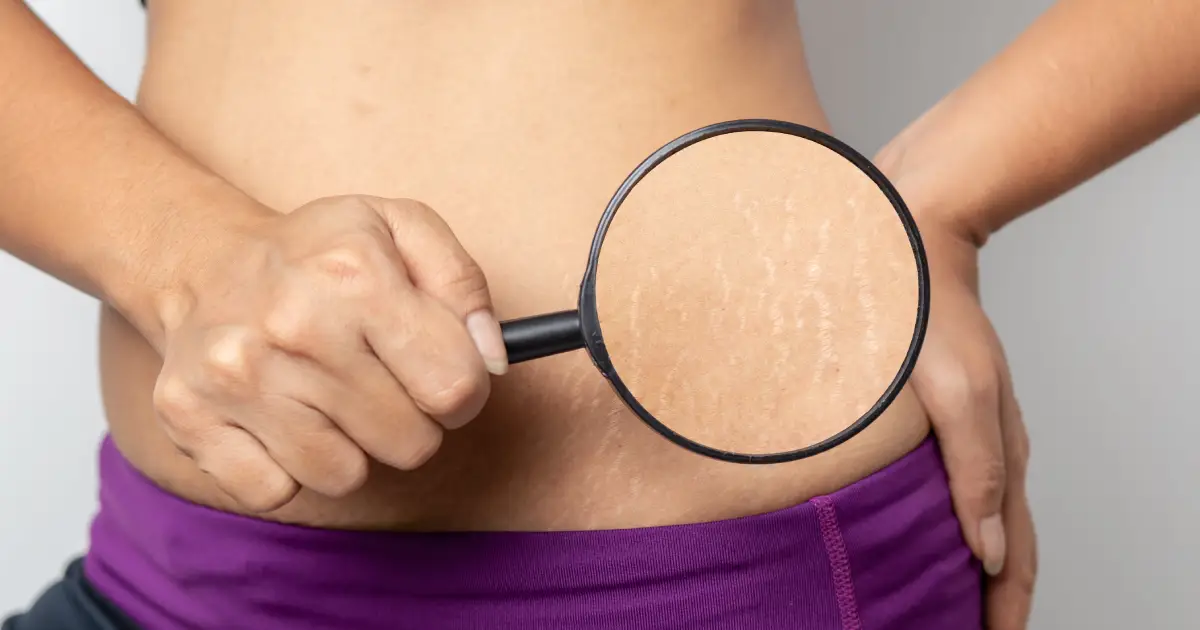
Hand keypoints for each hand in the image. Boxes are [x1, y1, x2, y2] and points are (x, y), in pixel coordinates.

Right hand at [150, 195, 508, 511]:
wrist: (202, 261)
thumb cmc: (320, 255)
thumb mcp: (403, 230)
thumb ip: (463, 287)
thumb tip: (491, 360)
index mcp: (355, 273)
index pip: (455, 388)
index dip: (464, 390)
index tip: (442, 376)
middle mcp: (293, 326)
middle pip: (409, 443)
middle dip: (410, 420)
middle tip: (380, 381)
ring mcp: (236, 377)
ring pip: (345, 477)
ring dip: (350, 447)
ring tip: (328, 396)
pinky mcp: (190, 419)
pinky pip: (276, 493)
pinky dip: (286, 467)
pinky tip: (282, 417)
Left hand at [908, 211, 1036, 628]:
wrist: (914, 249)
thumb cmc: (930, 318)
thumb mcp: (957, 394)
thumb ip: (974, 472)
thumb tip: (987, 553)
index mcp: (1000, 456)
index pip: (1012, 556)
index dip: (1006, 609)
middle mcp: (993, 453)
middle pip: (1006, 549)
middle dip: (997, 603)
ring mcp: (975, 436)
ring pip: (986, 524)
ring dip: (979, 574)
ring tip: (957, 610)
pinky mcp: (950, 419)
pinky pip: (964, 490)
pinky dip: (959, 530)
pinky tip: (939, 538)